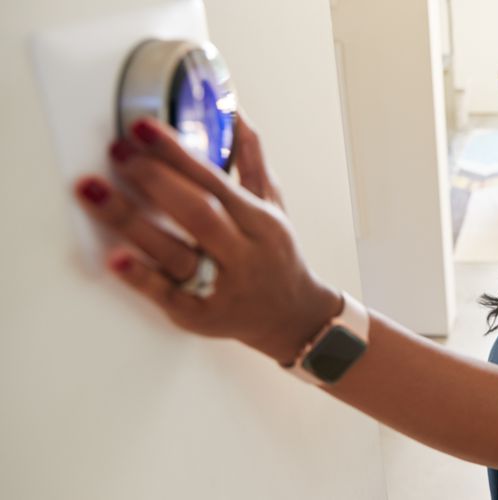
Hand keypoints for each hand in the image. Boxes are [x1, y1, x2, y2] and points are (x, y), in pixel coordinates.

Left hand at [73, 117, 341, 363]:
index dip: (178, 154)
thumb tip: (232, 110)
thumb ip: (250, 159)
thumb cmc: (275, 254)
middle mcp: (244, 255)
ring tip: (92, 191)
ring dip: (131, 221)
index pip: (217, 183)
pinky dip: (141, 277)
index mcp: (262, 223)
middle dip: (154, 180)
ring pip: (176, 253)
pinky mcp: (200, 316)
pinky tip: (114, 258)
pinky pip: (168, 296)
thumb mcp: (272, 205)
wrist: (292, 316)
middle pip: (198, 214)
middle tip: (117, 152)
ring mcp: (222, 287)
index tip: (143, 128)